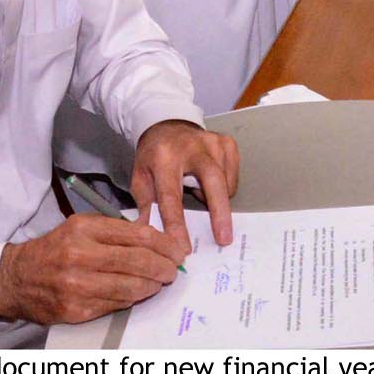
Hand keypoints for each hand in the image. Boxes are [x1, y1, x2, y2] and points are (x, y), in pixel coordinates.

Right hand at [0, 214, 184, 324]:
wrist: (17, 278)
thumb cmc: (54, 250)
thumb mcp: (78, 228)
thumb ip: (113, 231)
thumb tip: (155, 241)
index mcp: (82, 229)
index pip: (136, 234)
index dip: (163, 244)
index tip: (177, 250)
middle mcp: (79, 255)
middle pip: (138, 262)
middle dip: (164, 267)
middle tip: (173, 270)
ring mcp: (77, 285)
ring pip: (131, 288)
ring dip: (151, 286)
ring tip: (157, 282)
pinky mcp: (77, 309)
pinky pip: (117, 305)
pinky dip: (131, 299)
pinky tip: (136, 293)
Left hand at [131, 119, 238, 253]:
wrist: (166, 125)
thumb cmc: (153, 157)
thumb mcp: (141, 178)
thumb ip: (146, 207)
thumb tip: (152, 238)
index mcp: (163, 157)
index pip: (171, 196)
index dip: (177, 224)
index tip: (183, 248)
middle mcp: (190, 146)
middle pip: (212, 181)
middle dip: (219, 213)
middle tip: (224, 239)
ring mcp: (212, 142)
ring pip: (224, 183)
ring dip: (216, 199)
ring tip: (197, 192)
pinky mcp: (226, 143)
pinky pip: (232, 178)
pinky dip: (223, 188)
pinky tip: (207, 181)